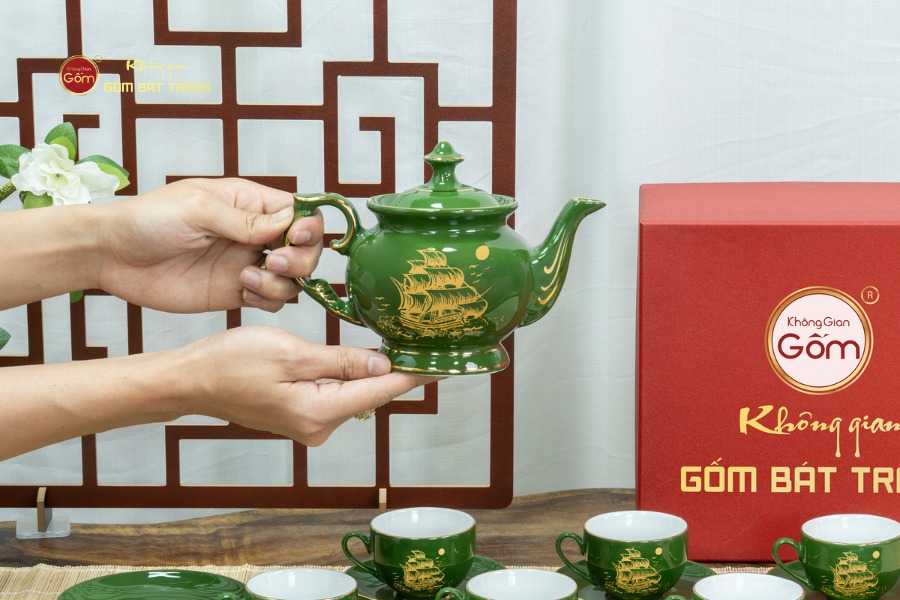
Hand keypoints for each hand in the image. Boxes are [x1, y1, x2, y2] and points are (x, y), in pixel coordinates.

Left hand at [97, 178, 323, 312]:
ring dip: (281, 282)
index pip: (300, 212)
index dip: (308, 227)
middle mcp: (255, 234)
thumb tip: (289, 224)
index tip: (294, 238)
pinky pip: (271, 300)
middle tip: (272, 261)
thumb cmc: (149, 219)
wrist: (112, 255)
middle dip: (300, 259)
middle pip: (305, 248)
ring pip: (293, 278)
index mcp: (250, 203)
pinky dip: (267, 299)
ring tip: (246, 279)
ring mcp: (246, 264)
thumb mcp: (198, 210)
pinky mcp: (235, 292)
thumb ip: (245, 220)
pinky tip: (241, 292)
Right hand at [178, 325, 433, 444]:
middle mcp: (320, 427)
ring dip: (368, 369)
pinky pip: (335, 393)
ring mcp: (310, 425)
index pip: (383, 392)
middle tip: (423, 337)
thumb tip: (387, 368)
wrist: (191, 380)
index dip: (418, 374)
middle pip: (371, 393)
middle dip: (395, 367)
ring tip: (392, 339)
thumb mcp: (293, 353)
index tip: (449, 364)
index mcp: (320, 412)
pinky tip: (354, 355)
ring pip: (353, 392)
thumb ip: (343, 361)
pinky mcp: (301, 416)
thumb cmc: (233, 362)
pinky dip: (346, 374)